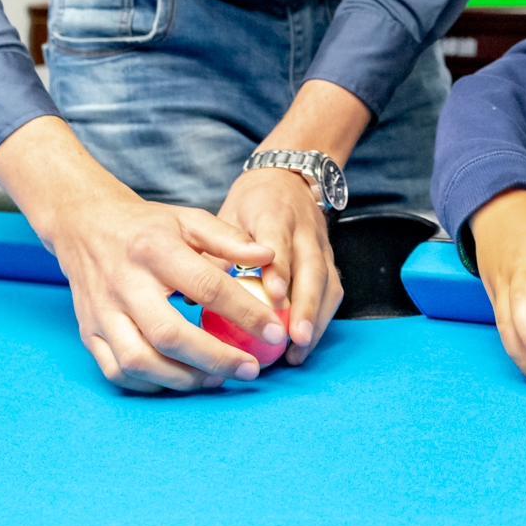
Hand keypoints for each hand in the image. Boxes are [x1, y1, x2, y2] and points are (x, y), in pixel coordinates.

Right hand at [0, 116, 284, 392]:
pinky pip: (117, 371)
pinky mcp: (88, 333)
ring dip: (183, 378)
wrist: (85, 226)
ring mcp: (102, 312)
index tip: (274, 332)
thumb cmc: (147, 227)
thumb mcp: (189, 220)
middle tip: (250, 369)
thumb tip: (270, 258)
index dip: (246, 313)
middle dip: (215, 358)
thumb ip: (230, 239)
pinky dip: (150, 384)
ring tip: (217, 379)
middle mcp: (124, 283)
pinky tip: (179, 380)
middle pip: (169, 334)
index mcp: (154, 249)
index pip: (207, 287)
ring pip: (139, 360)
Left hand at [221, 77, 373, 363]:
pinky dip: (321, 318)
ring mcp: (321, 244)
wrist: (289, 175)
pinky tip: (304, 344)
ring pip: (328, 282)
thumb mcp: (228, 214)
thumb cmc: (251, 202)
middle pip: (312, 268)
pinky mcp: (330, 258)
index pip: (279, 240)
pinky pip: (333, 290)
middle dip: (306, 305)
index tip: (274, 294)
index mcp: (273, 211)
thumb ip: (217, 250)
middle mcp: (304, 228)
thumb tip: (191, 295)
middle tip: (292, 338)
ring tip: (297, 350)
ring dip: (316, 319)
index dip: (279, 267)